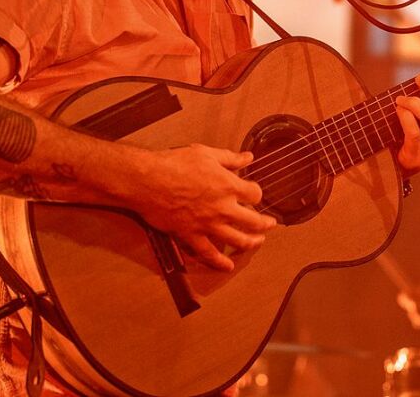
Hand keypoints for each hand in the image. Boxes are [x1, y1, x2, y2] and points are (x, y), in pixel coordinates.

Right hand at [132, 144, 276, 271]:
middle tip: (270, 224)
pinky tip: (228, 266)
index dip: (257, 194)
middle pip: (253, 221)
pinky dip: (220, 263)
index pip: (255, 194)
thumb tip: (248, 157)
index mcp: (228, 186)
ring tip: (258, 242)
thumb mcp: (205, 153)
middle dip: (265, 224)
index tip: (254, 194)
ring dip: (251, 243)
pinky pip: (209, 255)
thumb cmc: (175, 163)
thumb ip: (229, 158)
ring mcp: (208, 225)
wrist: (149, 181)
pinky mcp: (192, 236)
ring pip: (237, 240)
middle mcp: (223, 208)